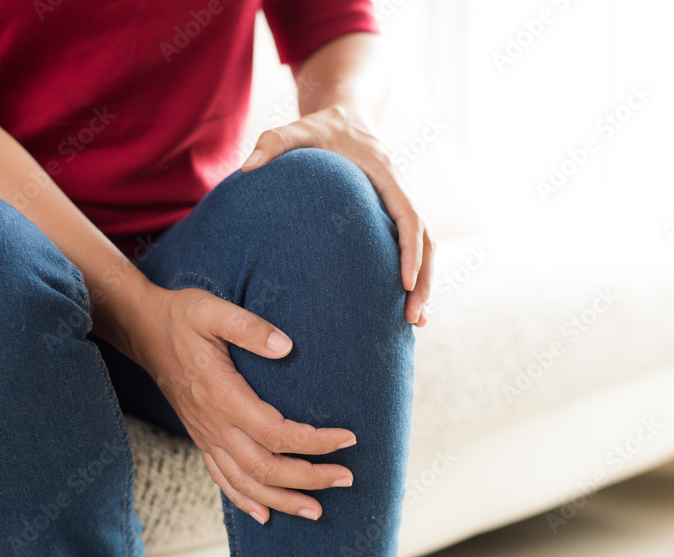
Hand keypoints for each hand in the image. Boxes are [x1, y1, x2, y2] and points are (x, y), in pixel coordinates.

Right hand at [130, 284, 357, 523]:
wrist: (142, 329)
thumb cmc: (182, 316)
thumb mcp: (213, 310)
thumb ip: (249, 328)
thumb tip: (286, 346)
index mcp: (222, 395)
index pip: (277, 434)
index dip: (315, 443)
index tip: (347, 439)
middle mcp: (213, 424)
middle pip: (266, 468)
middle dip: (309, 479)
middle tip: (346, 478)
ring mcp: (205, 435)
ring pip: (245, 483)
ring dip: (282, 500)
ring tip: (316, 510)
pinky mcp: (200, 437)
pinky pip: (221, 479)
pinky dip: (244, 500)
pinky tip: (265, 514)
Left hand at [241, 104, 434, 326]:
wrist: (343, 115)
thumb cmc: (320, 126)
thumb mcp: (297, 128)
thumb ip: (273, 143)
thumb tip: (247, 168)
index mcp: (386, 174)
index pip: (409, 217)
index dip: (410, 251)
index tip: (404, 283)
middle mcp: (399, 191)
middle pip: (426, 241)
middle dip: (424, 281)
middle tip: (413, 319)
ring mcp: (398, 205)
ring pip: (424, 249)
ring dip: (423, 286)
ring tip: (414, 324)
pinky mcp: (390, 216)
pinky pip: (408, 248)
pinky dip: (410, 277)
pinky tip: (399, 307)